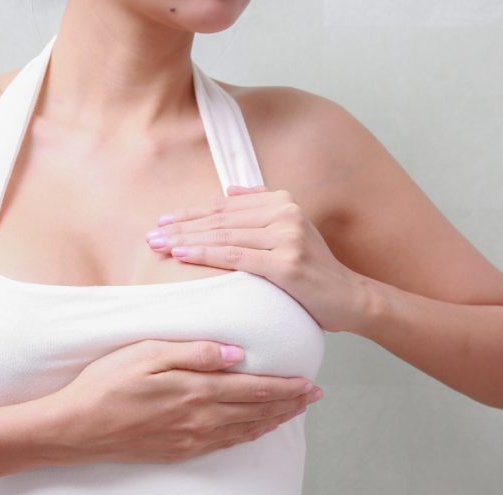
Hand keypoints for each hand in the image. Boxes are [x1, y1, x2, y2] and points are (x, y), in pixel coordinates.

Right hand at [42, 339, 322, 466]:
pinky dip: (249, 436)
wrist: (77, 428)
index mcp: (196, 391)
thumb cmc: (107, 383)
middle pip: (257, 412)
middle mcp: (200, 419)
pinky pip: (226, 444)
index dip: (286, 387)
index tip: (310, 382)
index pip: (254, 389)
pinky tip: (255, 430)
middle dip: (289, 404)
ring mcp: (191, 439)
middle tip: (314, 397)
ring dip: (274, 421)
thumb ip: (195, 352)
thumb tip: (236, 353)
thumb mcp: (148, 352)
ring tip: (294, 412)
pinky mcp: (179, 451)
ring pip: (245, 431)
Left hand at [145, 184, 367, 332]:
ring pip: (223, 236)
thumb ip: (263, 207)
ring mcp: (287, 237)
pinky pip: (236, 256)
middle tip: (152, 234)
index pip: (225, 207)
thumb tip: (231, 189)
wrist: (350, 298)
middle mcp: (285, 213)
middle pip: (220, 219)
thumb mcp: (291, 231)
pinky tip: (182, 254)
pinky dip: (205, 255)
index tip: (163, 221)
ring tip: (159, 244)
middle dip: (182, 227)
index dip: (191, 214)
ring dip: (186, 239)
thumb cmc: (314, 270)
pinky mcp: (287, 263)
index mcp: (282, 202)